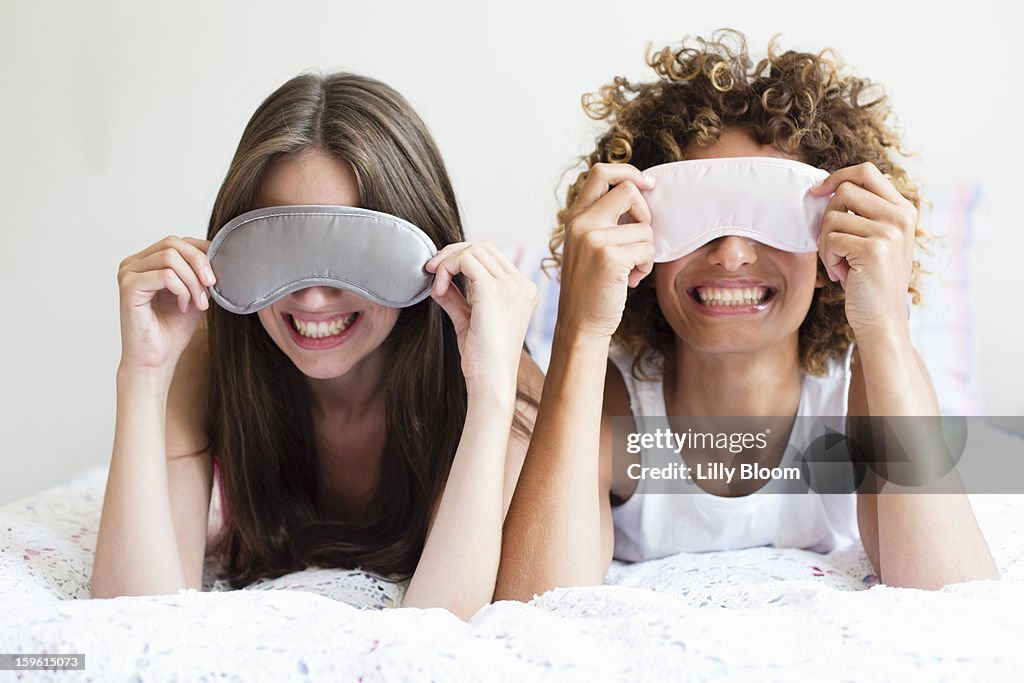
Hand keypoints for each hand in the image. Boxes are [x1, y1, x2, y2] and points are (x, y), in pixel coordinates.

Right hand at [117, 235, 215, 371]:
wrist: (157, 359)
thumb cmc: (173, 329)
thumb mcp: (195, 293)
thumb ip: (201, 273)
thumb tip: (221, 252)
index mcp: (147, 261)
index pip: (178, 242)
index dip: (203, 252)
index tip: (218, 275)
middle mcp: (133, 263)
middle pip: (174, 243)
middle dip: (200, 263)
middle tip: (212, 287)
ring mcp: (128, 273)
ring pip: (171, 258)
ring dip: (193, 281)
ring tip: (199, 303)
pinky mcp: (129, 287)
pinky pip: (165, 276)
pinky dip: (182, 290)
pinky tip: (184, 307)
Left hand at [425, 242, 537, 391]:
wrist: (490, 381)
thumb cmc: (482, 358)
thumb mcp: (468, 320)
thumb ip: (457, 298)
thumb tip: (439, 282)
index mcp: (522, 290)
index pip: (492, 255)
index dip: (462, 257)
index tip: (439, 273)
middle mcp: (521, 284)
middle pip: (483, 246)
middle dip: (452, 254)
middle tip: (431, 270)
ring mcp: (510, 286)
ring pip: (473, 250)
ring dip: (447, 262)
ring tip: (435, 286)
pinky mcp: (493, 291)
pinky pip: (465, 261)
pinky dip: (446, 269)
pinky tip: (438, 290)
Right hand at [558, 163, 655, 338]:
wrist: (580, 323)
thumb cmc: (591, 286)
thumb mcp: (588, 245)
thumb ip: (604, 219)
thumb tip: (640, 193)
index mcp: (575, 216)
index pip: (601, 172)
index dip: (629, 171)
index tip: (648, 184)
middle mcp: (581, 222)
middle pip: (628, 190)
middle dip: (644, 212)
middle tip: (640, 235)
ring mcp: (594, 238)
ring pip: (643, 227)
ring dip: (645, 251)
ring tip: (629, 270)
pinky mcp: (609, 257)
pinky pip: (646, 249)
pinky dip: (645, 266)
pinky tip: (630, 280)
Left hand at [811, 163, 916, 341]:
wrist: (882, 319)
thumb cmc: (870, 280)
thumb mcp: (876, 239)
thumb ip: (864, 212)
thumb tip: (829, 186)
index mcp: (903, 209)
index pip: (866, 172)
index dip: (837, 176)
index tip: (818, 191)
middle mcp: (900, 216)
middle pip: (844, 191)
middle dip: (828, 219)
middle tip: (835, 246)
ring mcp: (889, 232)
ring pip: (832, 218)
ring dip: (827, 244)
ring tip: (843, 265)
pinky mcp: (873, 249)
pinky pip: (830, 240)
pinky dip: (828, 259)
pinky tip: (844, 275)